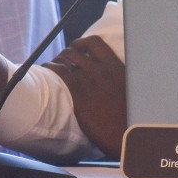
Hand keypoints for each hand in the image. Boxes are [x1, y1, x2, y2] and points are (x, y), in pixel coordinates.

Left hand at [43, 35, 126, 158]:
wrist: (127, 134)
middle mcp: (100, 70)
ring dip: (56, 62)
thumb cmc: (129, 116)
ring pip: (64, 60)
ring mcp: (89, 81)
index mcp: (114, 66)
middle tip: (62, 62)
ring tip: (52, 69)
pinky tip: (47, 74)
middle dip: (65, 54)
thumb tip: (107, 77)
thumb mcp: (128, 89)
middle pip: (74, 51)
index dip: (81, 43)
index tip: (77, 48)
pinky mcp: (78, 95)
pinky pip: (59, 73)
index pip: (94, 43)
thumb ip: (116, 77)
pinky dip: (50, 69)